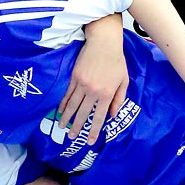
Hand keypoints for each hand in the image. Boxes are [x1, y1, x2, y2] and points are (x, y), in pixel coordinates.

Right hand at [59, 18, 128, 145]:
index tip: (90, 141)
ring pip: (73, 105)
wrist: (104, 42)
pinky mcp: (74, 77)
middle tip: (71, 137)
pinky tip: (60, 111)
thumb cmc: (117, 61)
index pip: (99, 117)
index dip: (94, 131)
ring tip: (62, 127)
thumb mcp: (124, 81)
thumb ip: (119, 99)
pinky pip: (67, 94)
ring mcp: (82, 84)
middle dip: (76, 127)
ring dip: (67, 118)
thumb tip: (113, 115)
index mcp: (106, 94)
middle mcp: (93, 91)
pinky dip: (64, 104)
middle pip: (83, 114)